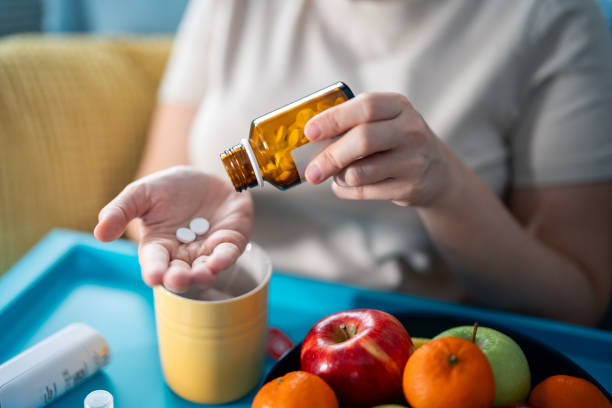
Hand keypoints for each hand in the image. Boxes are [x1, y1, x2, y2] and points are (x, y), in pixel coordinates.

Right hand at [93, 166, 252, 291]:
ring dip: (202, 275)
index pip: (154, 263)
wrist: (207, 175)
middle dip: (178, 279)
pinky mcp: (229, 243)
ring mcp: (207, 251)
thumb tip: (99, 233)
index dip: (154, 271)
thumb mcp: (142, 193)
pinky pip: (227, 255)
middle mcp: (182, 255)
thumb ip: (121, 210)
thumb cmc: (171, 188)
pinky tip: (218, 261)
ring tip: (200, 275)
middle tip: (177, 279)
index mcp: (158, 246)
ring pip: (204, 270)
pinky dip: (223, 259)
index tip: (153, 276)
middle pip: (179, 274)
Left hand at [304, 93, 458, 206]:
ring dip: (338, 176)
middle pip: (362, 140)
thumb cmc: (397, 142)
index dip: (334, 118)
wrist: (439, 172)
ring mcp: (413, 160)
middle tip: (310, 170)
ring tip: (334, 175)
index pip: (365, 106)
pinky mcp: (410, 187)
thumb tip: (309, 139)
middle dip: (330, 156)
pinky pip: (365, 191)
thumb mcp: (385, 121)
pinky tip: (345, 185)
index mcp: (399, 106)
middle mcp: (410, 131)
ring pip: (360, 171)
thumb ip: (353, 124)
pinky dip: (347, 190)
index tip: (309, 132)